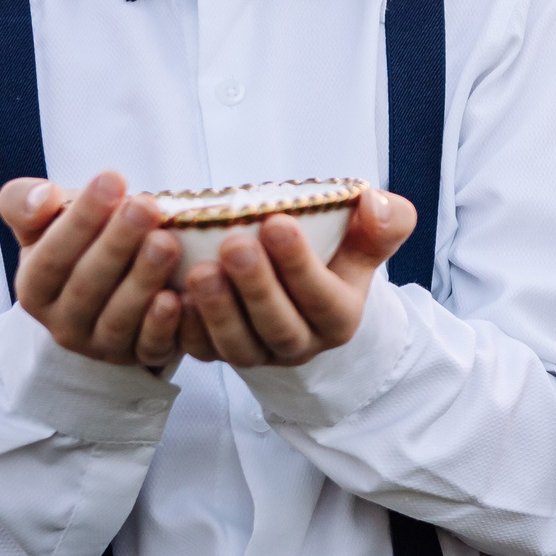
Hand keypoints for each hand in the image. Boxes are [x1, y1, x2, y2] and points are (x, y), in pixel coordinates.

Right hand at [0, 172, 183, 368]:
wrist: (110, 286)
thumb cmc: (79, 243)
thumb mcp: (44, 221)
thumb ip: (25, 203)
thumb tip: (40, 198)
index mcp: (35, 289)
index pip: (52, 256)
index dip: (80, 219)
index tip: (112, 178)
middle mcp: (63, 323)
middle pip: (88, 286)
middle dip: (117, 244)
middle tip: (145, 206)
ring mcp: (102, 345)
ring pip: (120, 317)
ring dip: (143, 280)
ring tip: (166, 241)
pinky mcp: (141, 356)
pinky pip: (150, 347)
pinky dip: (164, 325)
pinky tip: (179, 296)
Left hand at [178, 189, 418, 367]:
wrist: (301, 290)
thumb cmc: (334, 253)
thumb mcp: (367, 237)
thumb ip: (386, 220)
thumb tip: (373, 201)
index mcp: (340, 317)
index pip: (322, 297)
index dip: (299, 263)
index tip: (277, 222)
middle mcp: (300, 344)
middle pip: (278, 325)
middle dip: (255, 286)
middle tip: (234, 243)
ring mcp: (258, 354)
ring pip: (237, 345)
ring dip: (217, 310)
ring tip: (199, 271)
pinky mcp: (219, 354)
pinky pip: (199, 352)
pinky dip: (183, 330)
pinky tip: (169, 298)